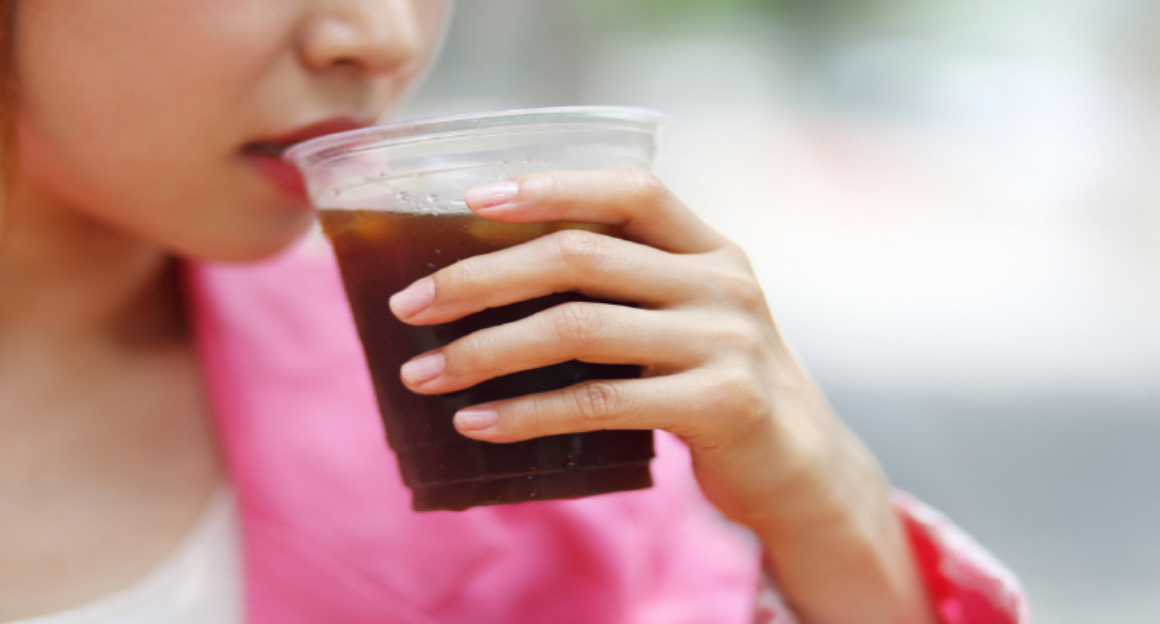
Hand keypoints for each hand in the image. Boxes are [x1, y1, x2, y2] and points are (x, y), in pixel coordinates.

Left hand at [388, 169, 935, 623]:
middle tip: (411, 305)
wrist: (800, 468)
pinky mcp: (720, 404)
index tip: (473, 199)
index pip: (627, 191)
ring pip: (578, 329)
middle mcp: (722, 282)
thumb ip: (627, 292)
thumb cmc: (717, 386)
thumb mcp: (689, 320)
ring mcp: (725, 341)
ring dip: (485, 352)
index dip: (549, 187)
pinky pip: (599, 403)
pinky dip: (527, 414)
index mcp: (711, 248)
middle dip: (481, 278)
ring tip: (424, 375)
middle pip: (581, 256)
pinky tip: (479, 424)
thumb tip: (494, 286)